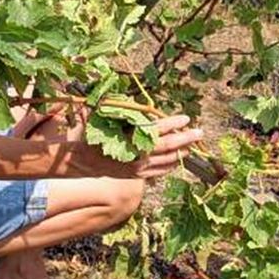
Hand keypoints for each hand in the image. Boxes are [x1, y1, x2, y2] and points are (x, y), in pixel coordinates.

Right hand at [74, 115, 203, 178]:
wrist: (78, 160)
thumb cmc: (91, 134)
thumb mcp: (103, 117)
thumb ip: (121, 109)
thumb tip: (134, 102)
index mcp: (131, 139)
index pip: (158, 129)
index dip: (174, 123)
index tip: (186, 118)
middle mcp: (137, 156)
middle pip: (168, 146)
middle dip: (186, 138)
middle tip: (200, 132)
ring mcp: (138, 168)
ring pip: (166, 161)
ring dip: (182, 152)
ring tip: (193, 145)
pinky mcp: (136, 176)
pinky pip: (159, 171)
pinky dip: (170, 165)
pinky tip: (178, 159)